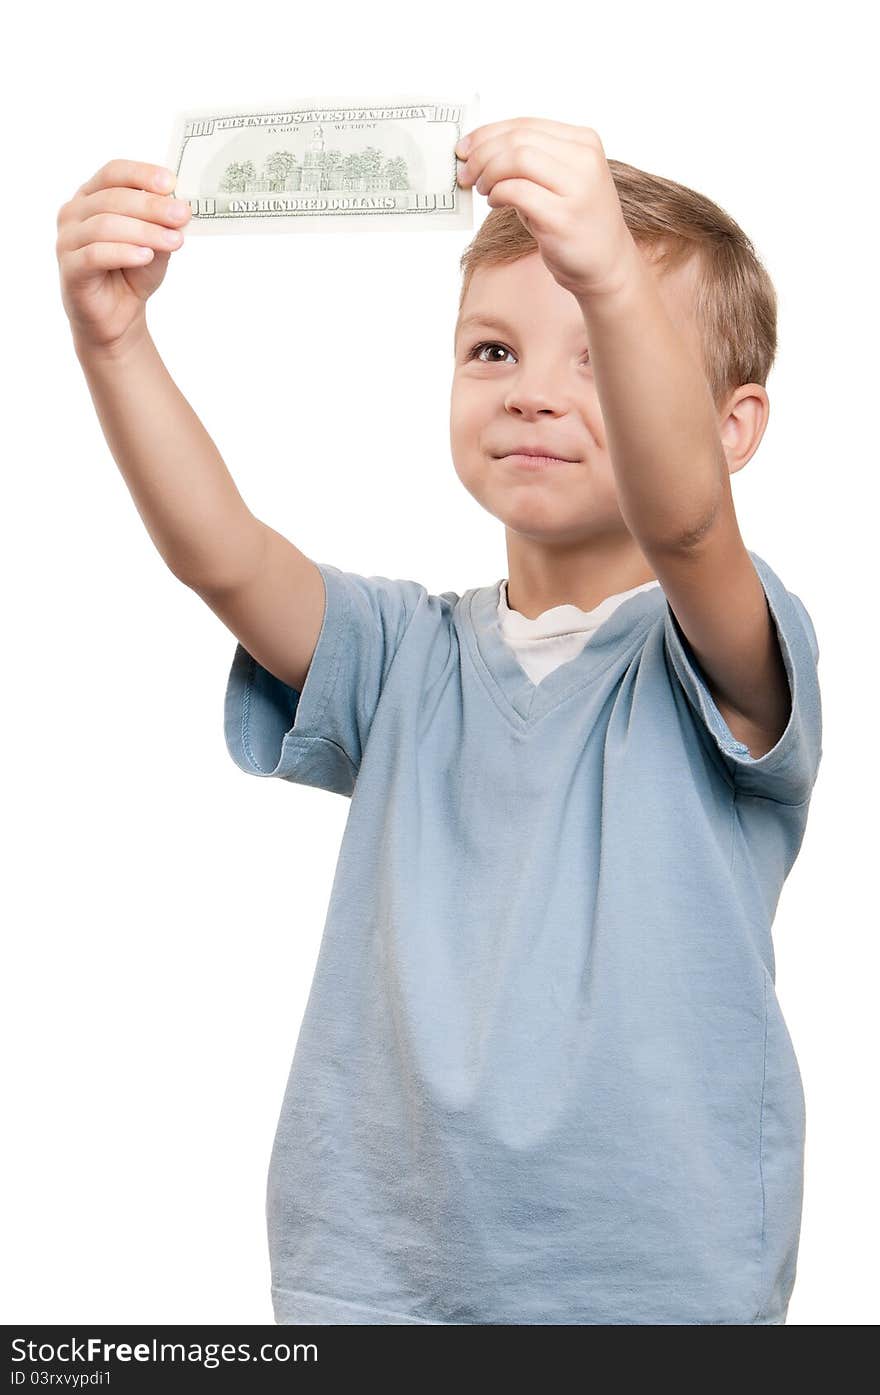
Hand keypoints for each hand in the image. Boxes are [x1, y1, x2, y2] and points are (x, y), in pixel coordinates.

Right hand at [56, 159, 190, 354]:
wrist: (117, 315)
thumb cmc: (132, 273)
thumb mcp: (155, 244)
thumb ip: (163, 226)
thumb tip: (180, 209)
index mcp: (92, 196)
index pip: (114, 172)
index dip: (142, 174)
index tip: (171, 183)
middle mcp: (74, 212)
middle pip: (112, 198)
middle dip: (151, 206)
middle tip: (181, 215)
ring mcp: (68, 239)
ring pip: (105, 225)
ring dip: (144, 232)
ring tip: (174, 241)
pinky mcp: (70, 267)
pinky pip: (96, 254)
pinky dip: (124, 252)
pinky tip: (145, 256)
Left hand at [456, 117, 636, 299]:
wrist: (607, 265)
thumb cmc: (575, 223)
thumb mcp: (558, 182)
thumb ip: (530, 162)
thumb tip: (479, 152)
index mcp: (584, 142)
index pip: (526, 124)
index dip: (488, 134)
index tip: (465, 149)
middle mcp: (584, 159)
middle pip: (518, 139)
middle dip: (482, 154)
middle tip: (466, 173)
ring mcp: (577, 187)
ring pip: (517, 159)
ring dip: (488, 173)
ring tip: (482, 189)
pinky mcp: (563, 217)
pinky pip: (517, 192)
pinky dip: (497, 194)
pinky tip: (495, 202)